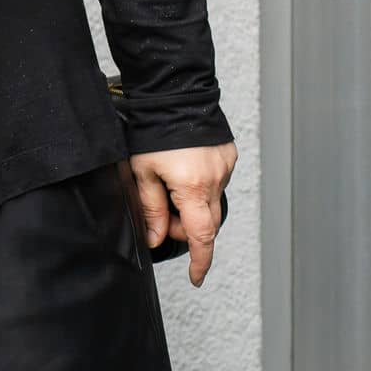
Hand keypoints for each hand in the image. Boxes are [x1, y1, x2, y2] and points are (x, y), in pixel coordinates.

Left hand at [128, 141, 237, 287]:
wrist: (174, 93)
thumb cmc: (152, 130)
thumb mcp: (142, 172)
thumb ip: (151, 208)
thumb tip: (157, 237)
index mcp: (192, 187)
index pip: (201, 236)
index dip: (200, 260)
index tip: (197, 277)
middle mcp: (215, 179)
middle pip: (205, 221)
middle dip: (185, 228)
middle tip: (162, 218)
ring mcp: (225, 167)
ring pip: (210, 202)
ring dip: (192, 206)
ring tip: (168, 186)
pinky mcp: (228, 156)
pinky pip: (215, 182)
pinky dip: (200, 187)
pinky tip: (182, 170)